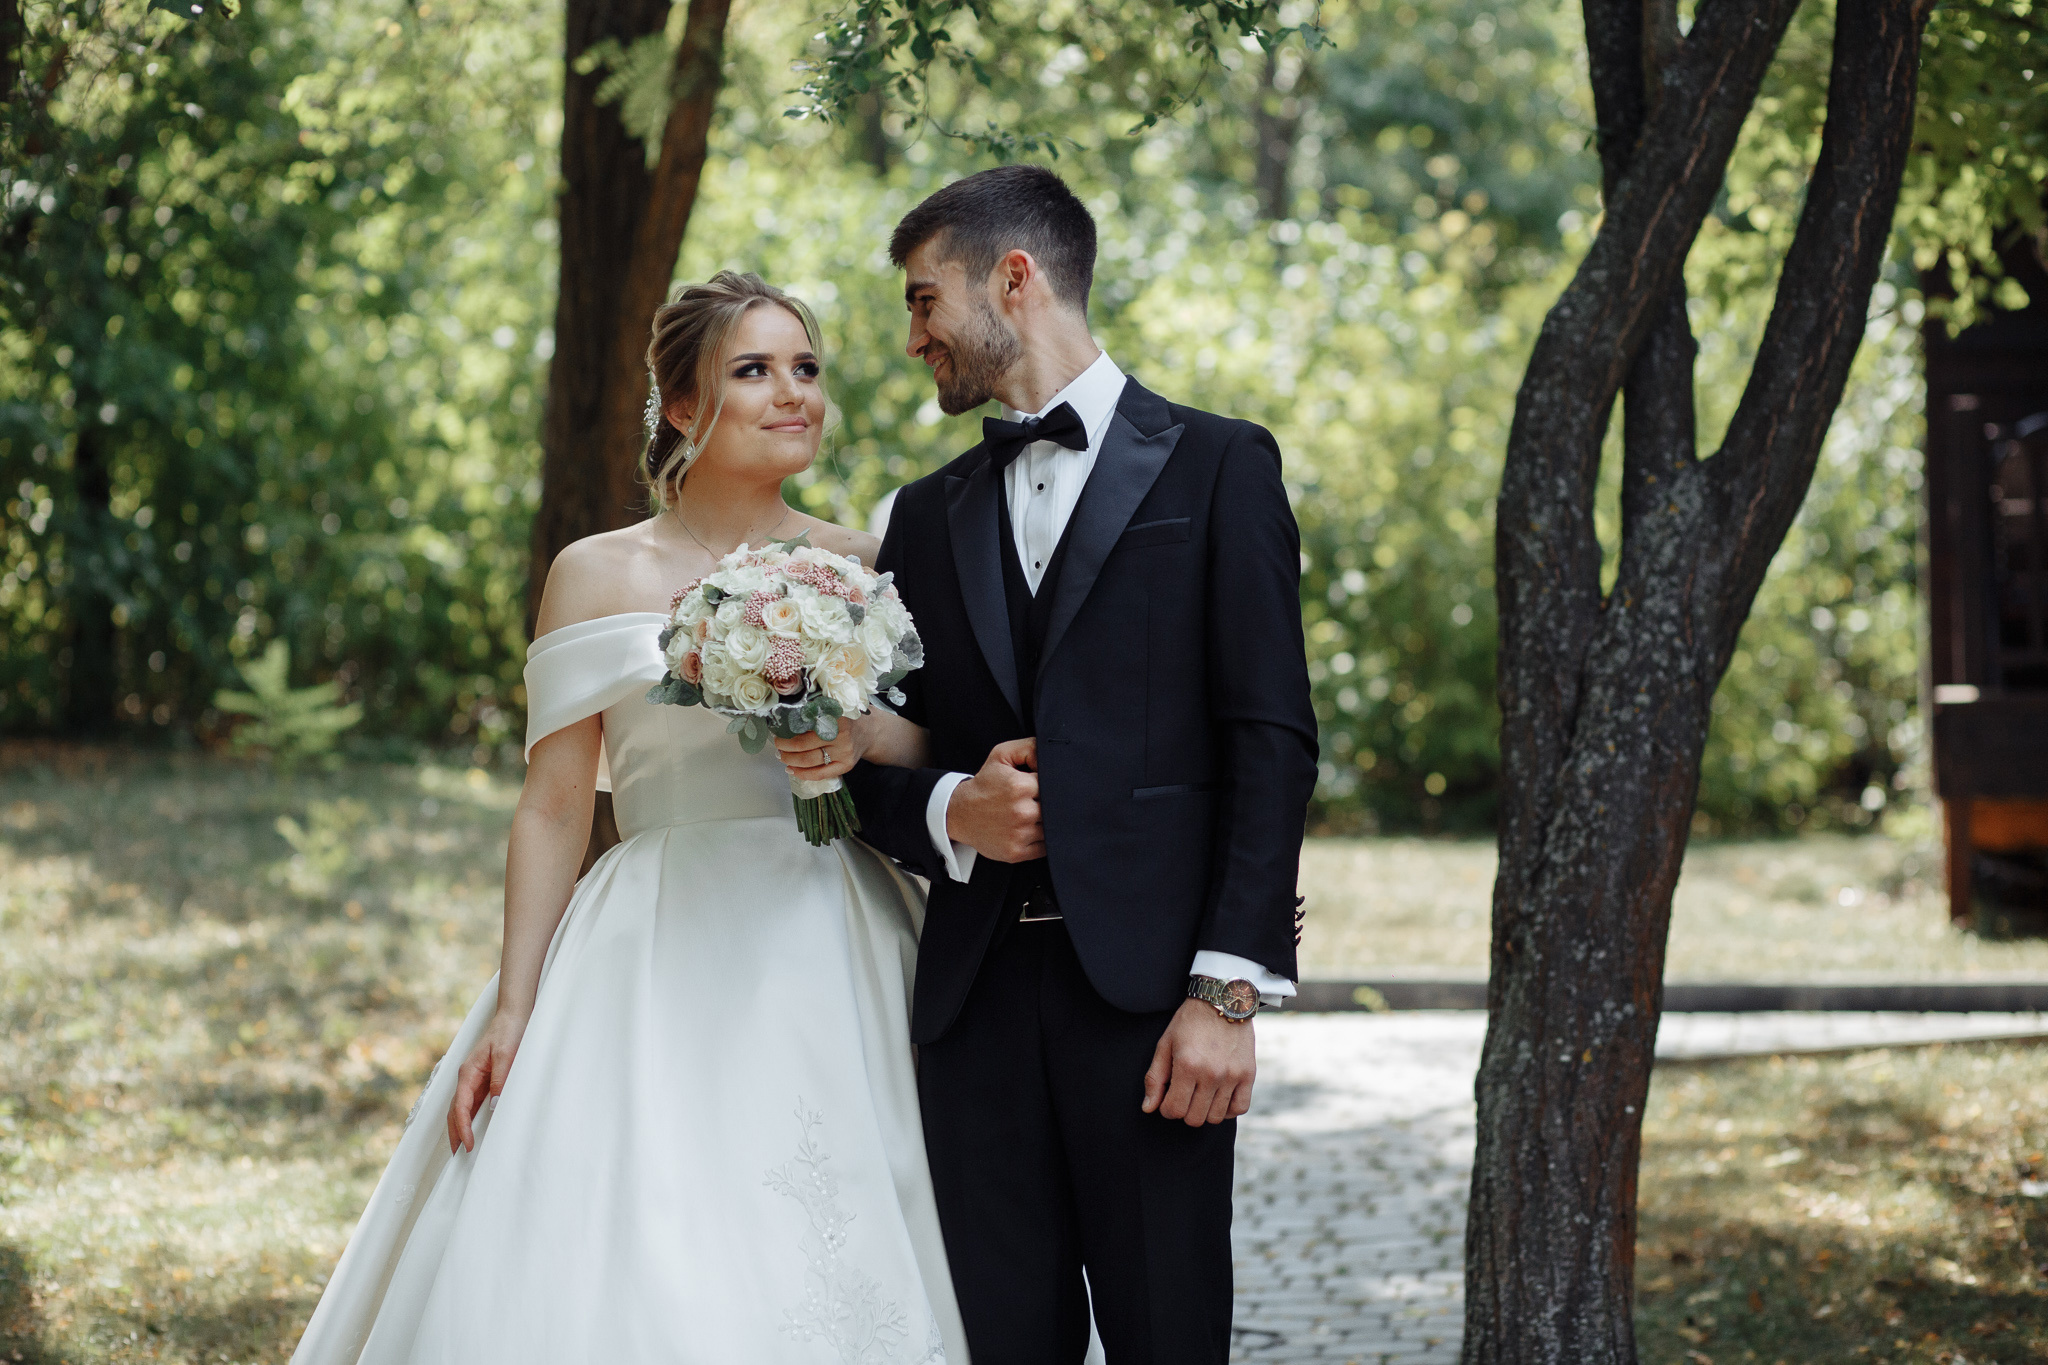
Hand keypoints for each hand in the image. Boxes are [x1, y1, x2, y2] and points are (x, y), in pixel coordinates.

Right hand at [448, 1009, 527, 1153]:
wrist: (513, 1016)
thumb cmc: (509, 1032)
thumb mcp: (507, 1055)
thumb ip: (500, 1080)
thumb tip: (493, 1107)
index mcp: (468, 1073)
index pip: (460, 1106)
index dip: (462, 1127)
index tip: (468, 1145)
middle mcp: (467, 1078)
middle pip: (455, 1110)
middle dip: (455, 1133)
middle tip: (458, 1156)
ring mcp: (474, 1079)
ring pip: (462, 1108)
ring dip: (460, 1127)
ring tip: (463, 1148)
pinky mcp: (483, 1080)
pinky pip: (473, 1102)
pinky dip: (471, 1118)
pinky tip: (476, 1128)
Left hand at [774, 710, 873, 781]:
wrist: (869, 731)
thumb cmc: (845, 719)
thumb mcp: (831, 709)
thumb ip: (813, 713)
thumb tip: (784, 722)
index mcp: (834, 717)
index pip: (804, 727)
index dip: (787, 732)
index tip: (778, 733)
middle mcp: (840, 736)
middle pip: (804, 745)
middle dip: (785, 748)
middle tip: (777, 747)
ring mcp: (844, 753)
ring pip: (810, 761)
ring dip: (791, 760)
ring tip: (782, 757)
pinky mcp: (846, 766)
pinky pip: (821, 774)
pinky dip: (803, 774)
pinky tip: (792, 770)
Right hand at [945, 738, 1043, 862]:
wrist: (960, 813)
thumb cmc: (984, 785)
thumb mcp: (1001, 756)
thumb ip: (1029, 748)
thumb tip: (1050, 756)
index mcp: (1019, 787)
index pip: (1052, 784)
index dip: (1047, 784)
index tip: (1037, 786)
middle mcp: (1021, 812)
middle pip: (1054, 807)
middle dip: (1048, 803)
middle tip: (1034, 801)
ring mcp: (1019, 834)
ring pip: (1051, 828)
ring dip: (1045, 822)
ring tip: (1030, 815)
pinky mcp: (1016, 852)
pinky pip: (1044, 848)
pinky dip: (1041, 840)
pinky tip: (1029, 830)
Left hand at [1142, 998, 1255, 1126]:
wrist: (1222, 1001)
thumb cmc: (1189, 1022)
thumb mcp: (1165, 1044)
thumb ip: (1155, 1078)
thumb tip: (1148, 1108)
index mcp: (1187, 1065)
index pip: (1174, 1110)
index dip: (1166, 1109)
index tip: (1168, 1099)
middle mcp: (1211, 1073)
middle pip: (1194, 1118)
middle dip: (1184, 1111)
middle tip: (1183, 1095)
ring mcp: (1232, 1075)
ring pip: (1215, 1117)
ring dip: (1204, 1111)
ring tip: (1200, 1095)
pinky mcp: (1248, 1074)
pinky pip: (1240, 1108)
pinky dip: (1228, 1110)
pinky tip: (1218, 1098)